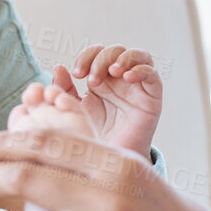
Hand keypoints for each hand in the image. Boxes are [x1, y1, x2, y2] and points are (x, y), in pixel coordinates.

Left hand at [30, 45, 161, 157]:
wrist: (111, 160)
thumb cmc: (94, 134)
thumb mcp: (75, 109)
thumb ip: (65, 89)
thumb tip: (58, 67)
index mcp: (101, 78)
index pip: (96, 53)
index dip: (86, 57)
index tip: (76, 74)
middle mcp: (120, 78)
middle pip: (115, 51)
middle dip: (101, 60)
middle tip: (92, 80)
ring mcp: (137, 85)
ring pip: (137, 56)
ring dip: (123, 58)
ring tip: (112, 71)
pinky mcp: (152, 96)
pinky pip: (152, 74)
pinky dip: (141, 70)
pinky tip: (128, 77)